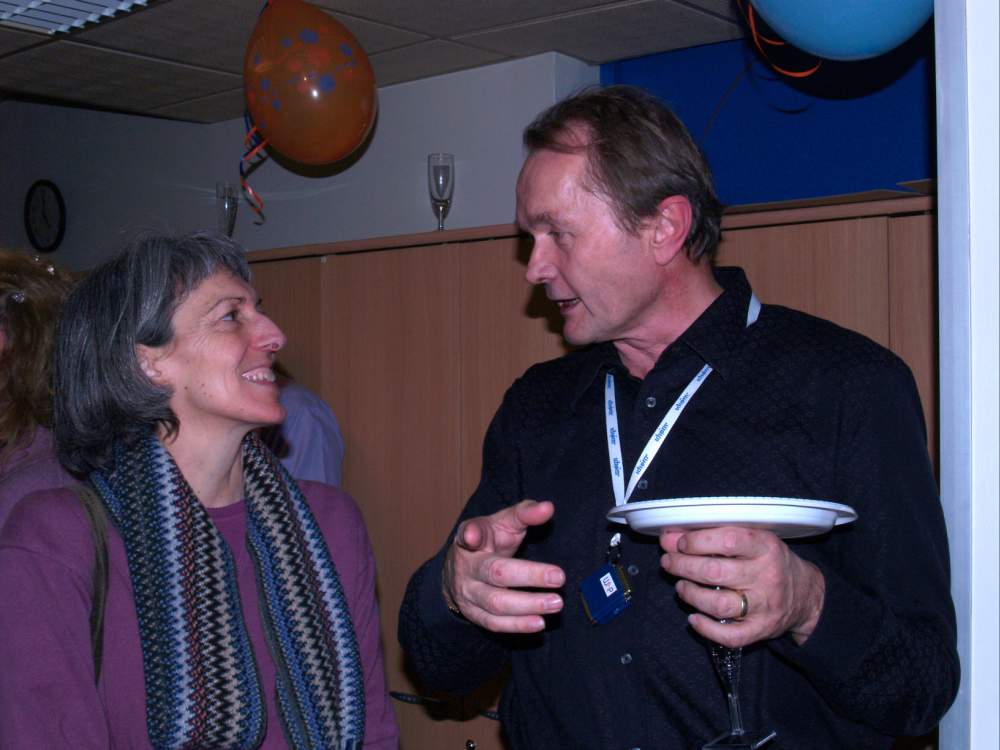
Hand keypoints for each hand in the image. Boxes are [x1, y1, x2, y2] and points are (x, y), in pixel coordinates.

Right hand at [443, 499, 564, 632]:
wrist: (460, 570)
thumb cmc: (488, 541)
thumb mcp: (502, 522)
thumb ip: (525, 513)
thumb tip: (548, 508)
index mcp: (472, 537)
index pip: (471, 532)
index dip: (472, 534)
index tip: (474, 536)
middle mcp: (467, 567)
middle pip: (496, 572)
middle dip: (529, 575)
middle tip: (559, 577)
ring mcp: (468, 593)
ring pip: (496, 602)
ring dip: (528, 605)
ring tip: (556, 603)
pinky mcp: (473, 614)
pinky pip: (494, 623)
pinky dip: (517, 625)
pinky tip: (539, 623)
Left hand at [659, 526, 824, 647]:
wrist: (807, 596)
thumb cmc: (771, 562)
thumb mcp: (752, 541)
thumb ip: (713, 537)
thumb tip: (669, 537)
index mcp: (765, 547)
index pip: (727, 540)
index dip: (697, 541)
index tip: (680, 543)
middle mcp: (766, 576)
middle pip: (715, 572)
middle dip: (683, 566)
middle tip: (669, 562)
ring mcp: (764, 606)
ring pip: (718, 604)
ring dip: (690, 594)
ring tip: (681, 586)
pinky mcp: (760, 630)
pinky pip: (730, 636)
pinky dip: (706, 629)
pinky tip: (693, 618)